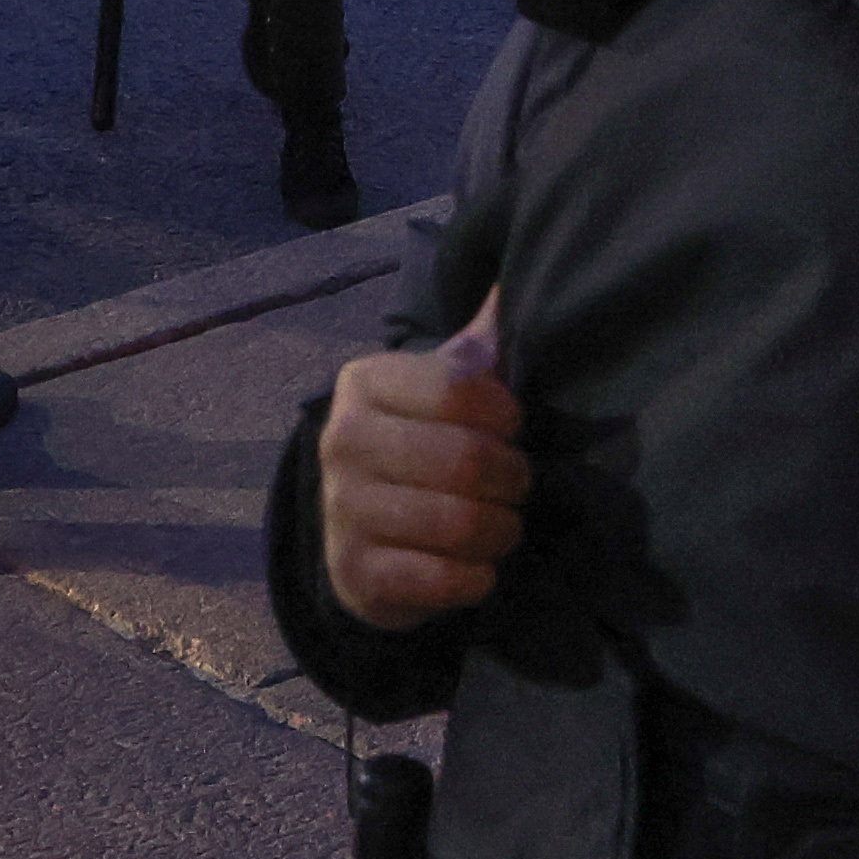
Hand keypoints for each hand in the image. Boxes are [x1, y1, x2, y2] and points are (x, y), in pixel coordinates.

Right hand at [319, 297, 523, 627]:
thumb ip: (478, 343)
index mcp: (365, 382)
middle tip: (516, 487)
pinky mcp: (356, 575)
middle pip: (466, 460)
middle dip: (512, 479)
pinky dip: (477, 577)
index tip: (510, 429)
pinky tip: (475, 568)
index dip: (505, 415)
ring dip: (501, 531)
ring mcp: (342, 510)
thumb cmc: (419, 447)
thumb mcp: (441, 388)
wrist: (360, 539)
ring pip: (461, 523)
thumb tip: (514, 279)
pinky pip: (444, 579)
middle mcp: (342, 440)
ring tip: (501, 526)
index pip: (459, 388)